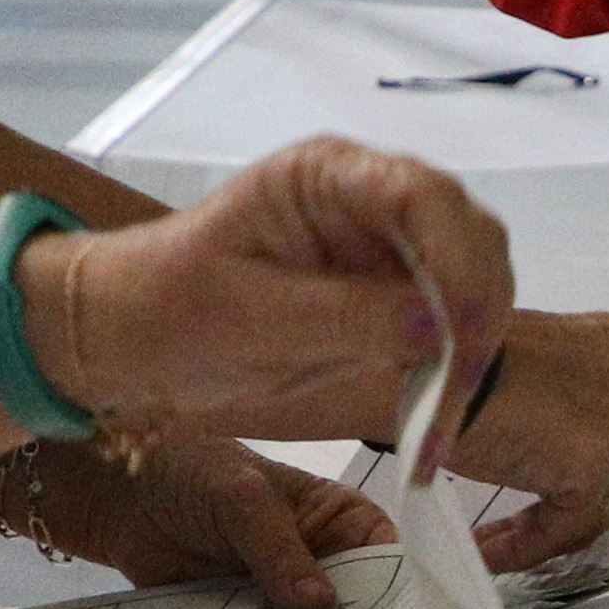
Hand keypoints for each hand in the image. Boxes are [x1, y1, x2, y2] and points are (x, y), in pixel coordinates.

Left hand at [0, 433, 387, 608]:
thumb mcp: (241, 498)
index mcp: (339, 517)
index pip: (387, 556)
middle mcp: (321, 558)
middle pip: (355, 603)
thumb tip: (318, 602)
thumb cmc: (191, 470)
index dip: (399, 589)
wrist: (118, 495)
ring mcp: (283, 593)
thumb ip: (278, 547)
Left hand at [28, 135, 511, 447]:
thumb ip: (349, 317)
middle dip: (476, 315)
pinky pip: (446, 325)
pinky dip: (449, 374)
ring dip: (471, 353)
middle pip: (468, 235)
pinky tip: (430, 427)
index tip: (460, 334)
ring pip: (473, 282)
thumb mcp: (253, 320)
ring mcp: (385, 244)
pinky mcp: (390, 292)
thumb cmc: (170, 310)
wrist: (131, 335)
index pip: (423, 195)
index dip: (458, 261)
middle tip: (454, 394)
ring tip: (436, 432)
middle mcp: (370, 198)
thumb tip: (440, 325)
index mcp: (328, 176)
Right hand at [436, 304, 608, 561]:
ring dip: (559, 527)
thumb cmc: (445, 360)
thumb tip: (564, 460)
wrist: (414, 366)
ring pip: (607, 496)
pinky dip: (530, 546)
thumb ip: (565, 401)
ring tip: (502, 541)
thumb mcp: (527, 367)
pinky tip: (490, 551)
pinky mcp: (591, 463)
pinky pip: (568, 525)